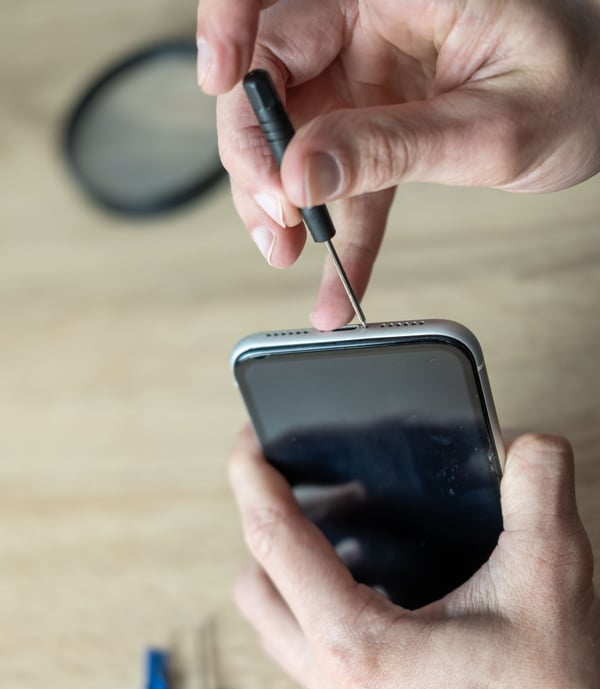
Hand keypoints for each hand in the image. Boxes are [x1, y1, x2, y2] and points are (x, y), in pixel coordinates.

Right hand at [196, 0, 599, 327]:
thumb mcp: (488, 127)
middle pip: (273, 80)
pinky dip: (336, 232)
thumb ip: (390, 148)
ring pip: (293, 138)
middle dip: (257, 154)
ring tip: (290, 252)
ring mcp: (371, 80)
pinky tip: (331, 281)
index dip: (232, 35)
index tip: (218, 85)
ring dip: (283, 202)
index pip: (283, 8)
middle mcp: (371, 27)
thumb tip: (301, 172)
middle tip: (273, 219)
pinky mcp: (381, 126)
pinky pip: (344, 179)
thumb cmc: (579, 85)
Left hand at [229, 428, 599, 688]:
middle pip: (255, 586)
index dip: (254, 481)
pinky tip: (365, 574)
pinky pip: (306, 644)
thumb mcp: (550, 579)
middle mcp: (336, 678)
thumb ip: (536, 492)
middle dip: (259, 523)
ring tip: (324, 518)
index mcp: (359, 645)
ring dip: (281, 566)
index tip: (248, 441)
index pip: (276, 544)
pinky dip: (311, 599)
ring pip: (274, 621)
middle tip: (285, 479)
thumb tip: (525, 444)